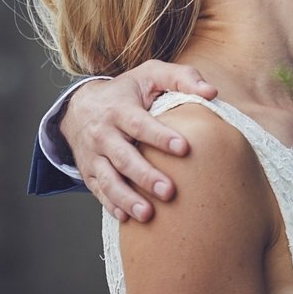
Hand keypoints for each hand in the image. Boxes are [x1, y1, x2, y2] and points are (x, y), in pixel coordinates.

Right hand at [61, 61, 217, 222]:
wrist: (80, 106)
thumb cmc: (127, 90)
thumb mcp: (151, 74)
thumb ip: (182, 78)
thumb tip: (212, 92)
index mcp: (120, 109)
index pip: (140, 124)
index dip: (160, 136)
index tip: (183, 148)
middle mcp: (104, 134)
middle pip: (124, 157)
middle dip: (146, 176)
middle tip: (170, 192)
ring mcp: (94, 156)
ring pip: (108, 180)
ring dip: (127, 198)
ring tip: (148, 214)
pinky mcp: (89, 173)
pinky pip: (99, 191)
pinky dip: (111, 205)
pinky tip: (127, 219)